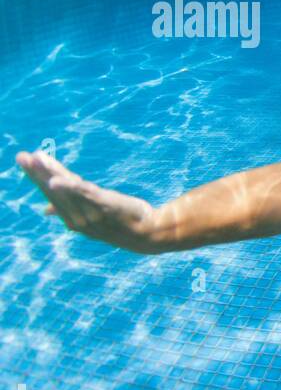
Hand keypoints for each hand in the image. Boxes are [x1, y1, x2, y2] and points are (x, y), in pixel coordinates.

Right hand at [16, 150, 158, 253]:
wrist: (148, 233)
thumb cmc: (120, 223)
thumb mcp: (93, 216)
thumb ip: (69, 209)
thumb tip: (45, 210)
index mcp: (71, 218)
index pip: (50, 193)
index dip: (37, 177)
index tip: (27, 160)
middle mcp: (77, 217)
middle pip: (53, 191)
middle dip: (37, 173)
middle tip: (22, 156)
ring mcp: (90, 212)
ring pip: (66, 190)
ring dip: (50, 174)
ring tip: (37, 159)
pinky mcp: (105, 206)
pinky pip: (85, 196)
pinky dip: (70, 189)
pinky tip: (57, 181)